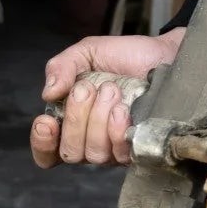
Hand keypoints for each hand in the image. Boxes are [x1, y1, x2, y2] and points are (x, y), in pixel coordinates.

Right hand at [29, 30, 185, 168]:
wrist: (164, 53)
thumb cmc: (126, 56)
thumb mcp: (87, 53)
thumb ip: (62, 67)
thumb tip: (48, 93)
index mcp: (72, 121)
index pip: (48, 152)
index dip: (42, 143)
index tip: (47, 121)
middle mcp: (91, 140)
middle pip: (69, 153)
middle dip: (76, 119)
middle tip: (89, 89)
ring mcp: (116, 148)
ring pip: (94, 154)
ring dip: (98, 120)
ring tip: (112, 91)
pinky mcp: (139, 148)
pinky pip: (120, 154)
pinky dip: (117, 130)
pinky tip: (123, 110)